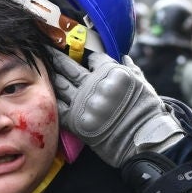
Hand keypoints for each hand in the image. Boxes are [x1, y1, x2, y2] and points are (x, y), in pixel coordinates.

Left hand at [49, 49, 182, 167]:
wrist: (142, 141)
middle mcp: (94, 85)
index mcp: (111, 72)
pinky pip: (59, 107)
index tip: (83, 56)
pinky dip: (54, 99)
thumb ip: (130, 68)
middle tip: (48, 51)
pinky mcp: (76, 121)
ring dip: (52, 76)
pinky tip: (48, 94)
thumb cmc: (146, 111)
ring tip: (45, 69)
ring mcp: (83, 103)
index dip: (88, 56)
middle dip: (58, 58)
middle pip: (70, 67)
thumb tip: (124, 57)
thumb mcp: (142, 83)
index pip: (93, 58)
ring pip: (61, 84)